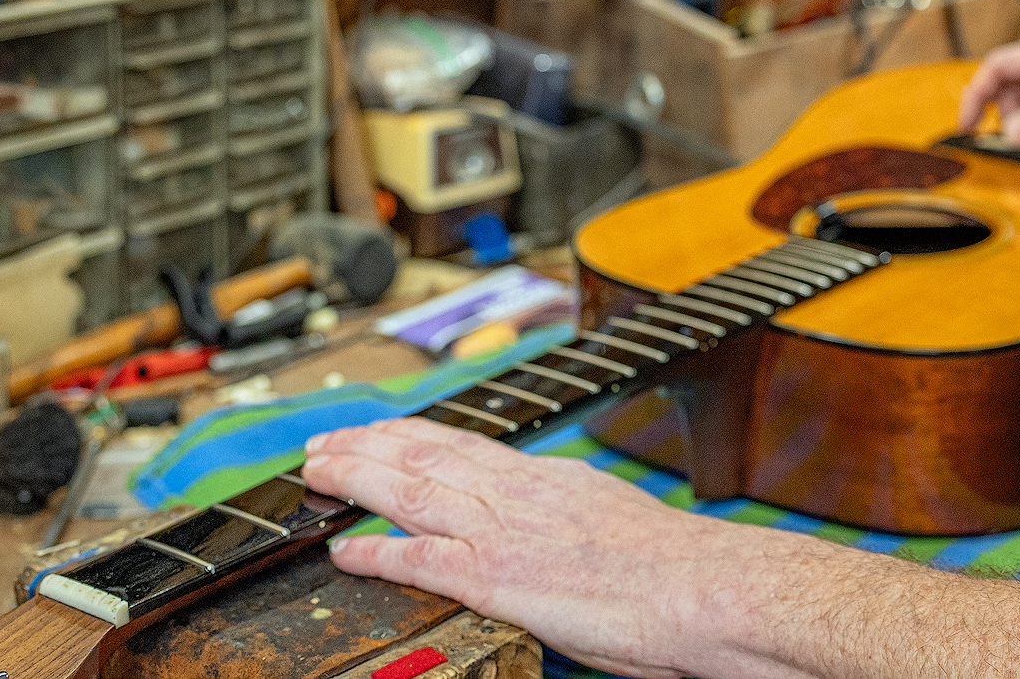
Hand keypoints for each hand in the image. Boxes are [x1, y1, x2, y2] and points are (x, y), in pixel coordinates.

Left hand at [302, 418, 794, 678]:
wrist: (704, 588)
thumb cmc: (678, 570)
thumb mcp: (616, 522)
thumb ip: (574, 520)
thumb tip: (559, 532)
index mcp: (553, 480)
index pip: (469, 447)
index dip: (415, 437)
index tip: (381, 431)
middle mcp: (523, 495)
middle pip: (429, 456)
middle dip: (369, 445)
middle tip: (322, 442)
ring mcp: (506, 533)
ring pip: (412, 491)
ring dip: (356, 479)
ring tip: (315, 474)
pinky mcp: (497, 578)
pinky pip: (421, 559)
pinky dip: (377, 551)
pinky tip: (344, 550)